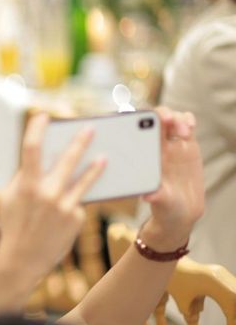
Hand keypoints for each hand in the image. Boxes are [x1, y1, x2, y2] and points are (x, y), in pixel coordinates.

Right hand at [0, 113, 105, 283]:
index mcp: (26, 185)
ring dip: (96, 167)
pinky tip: (75, 204)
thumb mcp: (8, 200)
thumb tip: (38, 163)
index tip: (43, 116)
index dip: (37, 128)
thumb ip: (22, 180)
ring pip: (85, 180)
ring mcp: (64, 205)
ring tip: (105, 158)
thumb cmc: (12, 226)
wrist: (22, 259)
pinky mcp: (76, 218)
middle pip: (68, 159)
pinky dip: (76, 201)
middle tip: (91, 128)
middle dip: (80, 142)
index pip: (32, 148)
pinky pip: (79, 202)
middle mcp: (47, 192)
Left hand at [140, 107, 202, 250]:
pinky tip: (190, 126)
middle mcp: (154, 147)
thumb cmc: (164, 205)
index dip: (135, 122)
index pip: (133, 132)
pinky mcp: (187, 145)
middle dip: (159, 114)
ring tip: (184, 130)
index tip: (140, 121)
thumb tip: (148, 195)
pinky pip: (186, 126)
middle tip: (165, 119)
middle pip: (154, 121)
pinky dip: (187, 120)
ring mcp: (171, 144)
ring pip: (171, 120)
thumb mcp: (160, 202)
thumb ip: (156, 196)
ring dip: (176, 118)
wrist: (181, 209)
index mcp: (141, 157)